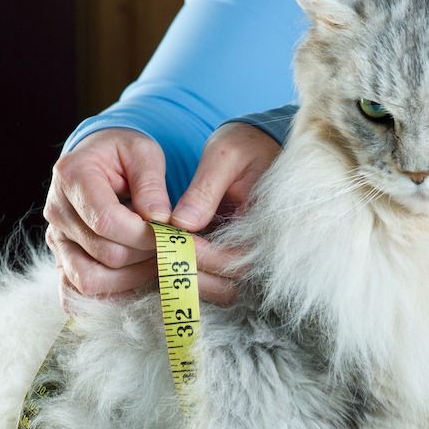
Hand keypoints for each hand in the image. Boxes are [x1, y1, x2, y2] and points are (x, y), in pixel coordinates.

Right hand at [44, 128, 169, 304]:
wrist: (100, 159)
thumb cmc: (124, 154)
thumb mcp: (144, 152)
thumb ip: (152, 184)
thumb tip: (160, 220)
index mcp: (73, 176)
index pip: (106, 221)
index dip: (144, 235)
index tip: (173, 235)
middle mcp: (57, 210)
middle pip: (104, 254)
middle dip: (146, 256)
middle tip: (173, 248)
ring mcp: (56, 239)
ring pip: (90, 280)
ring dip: (132, 279)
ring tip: (157, 261)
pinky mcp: (62, 259)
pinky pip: (75, 293)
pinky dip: (108, 295)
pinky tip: (135, 280)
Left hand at [171, 122, 280, 303]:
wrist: (261, 143)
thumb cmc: (245, 144)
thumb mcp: (224, 156)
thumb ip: (204, 190)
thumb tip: (182, 225)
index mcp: (267, 222)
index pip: (233, 258)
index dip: (202, 254)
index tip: (174, 239)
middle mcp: (264, 246)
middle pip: (229, 282)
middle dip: (193, 271)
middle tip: (160, 255)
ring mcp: (253, 252)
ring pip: (223, 285)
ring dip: (192, 276)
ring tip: (163, 257)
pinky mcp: (240, 252)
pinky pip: (219, 275)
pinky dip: (195, 270)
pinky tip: (173, 254)